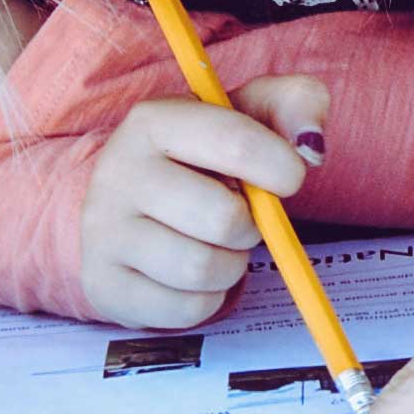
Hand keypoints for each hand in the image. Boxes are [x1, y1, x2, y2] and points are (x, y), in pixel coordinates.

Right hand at [78, 78, 333, 329]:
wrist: (134, 204)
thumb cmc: (205, 155)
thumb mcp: (251, 112)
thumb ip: (297, 104)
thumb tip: (310, 149)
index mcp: (153, 120)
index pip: (235, 142)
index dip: (281, 167)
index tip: (290, 177)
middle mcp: (118, 172)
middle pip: (223, 219)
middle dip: (251, 226)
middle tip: (242, 218)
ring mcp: (103, 233)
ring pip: (202, 269)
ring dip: (231, 264)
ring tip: (217, 245)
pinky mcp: (105, 287)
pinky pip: (186, 309)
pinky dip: (209, 297)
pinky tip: (195, 274)